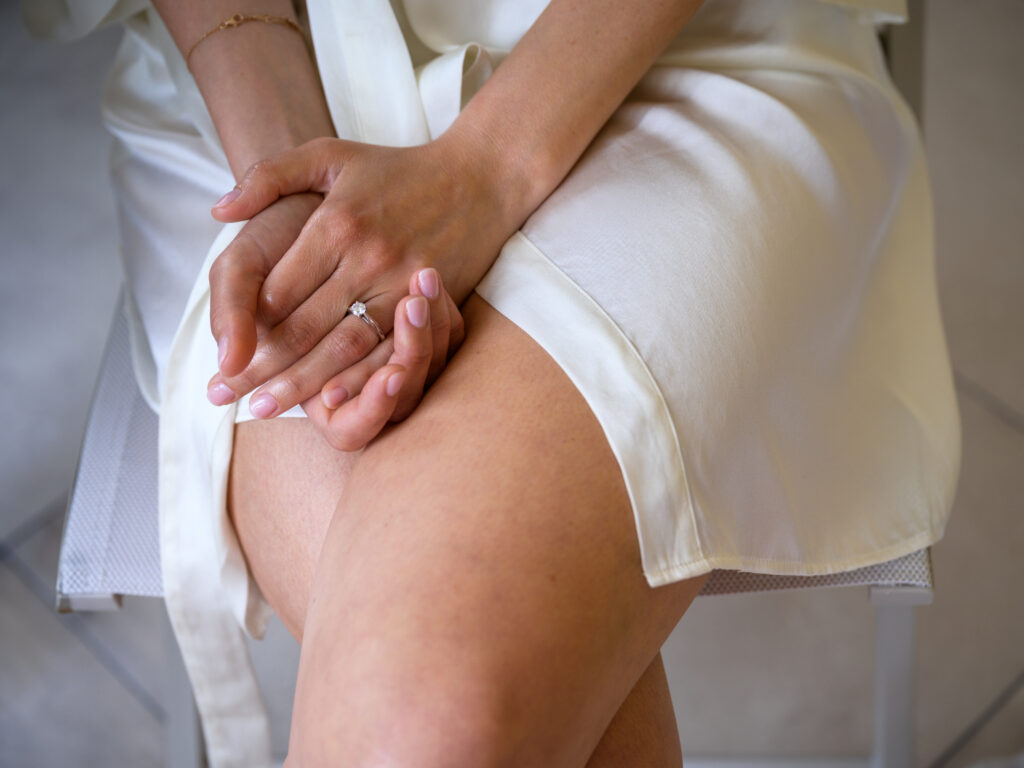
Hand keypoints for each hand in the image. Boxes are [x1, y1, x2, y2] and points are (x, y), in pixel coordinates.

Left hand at [204, 190, 464, 449]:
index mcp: (335, 222)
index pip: (277, 289)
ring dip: (299, 384)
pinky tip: (330, 404)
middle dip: (259, 366)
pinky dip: (357, 381)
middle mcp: (367, 256)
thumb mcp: (330, 155)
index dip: (242, 328)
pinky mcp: (430, 302)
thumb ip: (269, 176)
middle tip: (223, 396)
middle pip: (302, 326)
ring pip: (341, 347)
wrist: (481, 178)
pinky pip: (388, 351)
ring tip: (262, 409)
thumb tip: (219, 210)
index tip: (218, 356)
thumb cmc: (397, 169)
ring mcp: (401, 282)